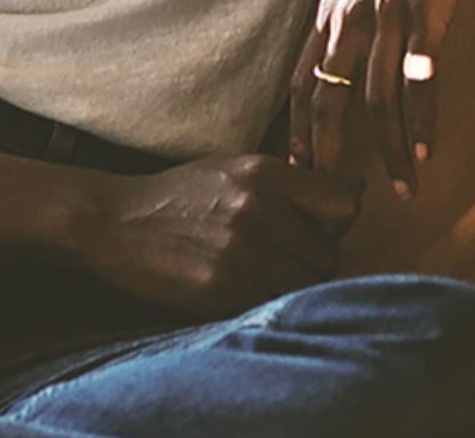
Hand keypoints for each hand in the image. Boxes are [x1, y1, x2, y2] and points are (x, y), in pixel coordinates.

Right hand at [69, 153, 365, 315]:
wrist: (115, 223)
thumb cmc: (181, 196)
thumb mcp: (236, 170)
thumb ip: (292, 184)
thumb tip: (359, 194)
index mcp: (265, 173)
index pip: (346, 204)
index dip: (338, 221)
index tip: (321, 226)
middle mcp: (257, 209)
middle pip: (329, 254)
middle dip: (313, 259)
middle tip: (280, 255)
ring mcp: (239, 252)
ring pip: (304, 285)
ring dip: (290, 284)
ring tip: (258, 271)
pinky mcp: (220, 288)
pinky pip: (271, 304)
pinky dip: (263, 300)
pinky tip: (239, 285)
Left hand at [288, 0, 474, 199]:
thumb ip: (352, 9)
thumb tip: (349, 49)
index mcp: (330, 5)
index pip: (300, 78)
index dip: (298, 128)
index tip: (299, 169)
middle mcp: (348, 12)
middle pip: (326, 97)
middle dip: (328, 152)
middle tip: (334, 199)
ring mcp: (385, 12)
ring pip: (376, 99)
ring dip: (389, 150)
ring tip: (403, 189)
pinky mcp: (425, 9)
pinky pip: (418, 79)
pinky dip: (421, 120)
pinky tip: (427, 149)